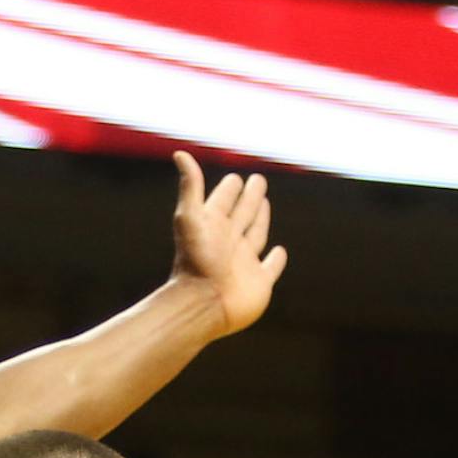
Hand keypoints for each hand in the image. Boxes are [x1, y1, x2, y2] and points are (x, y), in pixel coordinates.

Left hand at [168, 151, 287, 338]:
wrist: (203, 304)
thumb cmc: (195, 261)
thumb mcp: (190, 218)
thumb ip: (189, 186)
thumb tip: (179, 152)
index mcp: (213, 225)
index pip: (223, 200)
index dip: (228, 189)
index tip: (235, 178)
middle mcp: (229, 242)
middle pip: (242, 213)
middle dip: (249, 197)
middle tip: (257, 180)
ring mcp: (244, 262)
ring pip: (256, 235)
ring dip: (261, 219)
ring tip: (264, 204)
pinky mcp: (259, 282)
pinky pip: (270, 268)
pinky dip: (276, 260)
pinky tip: (279, 251)